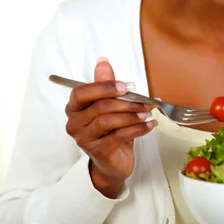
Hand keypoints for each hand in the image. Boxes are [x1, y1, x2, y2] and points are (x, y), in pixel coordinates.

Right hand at [64, 57, 155, 197]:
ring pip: (109, 121)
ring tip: (148, 113)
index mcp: (74, 108)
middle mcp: (74, 123)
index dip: (104, 87)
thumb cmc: (110, 131)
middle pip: (100, 107)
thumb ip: (106, 85)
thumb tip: (103, 61)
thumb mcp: (109, 106)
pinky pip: (119, 136)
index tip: (126, 86)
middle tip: (146, 101)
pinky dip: (138, 129)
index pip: (81, 92)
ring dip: (133, 115)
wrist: (112, 162)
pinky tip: (149, 125)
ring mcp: (84, 139)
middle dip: (127, 102)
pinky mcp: (97, 151)